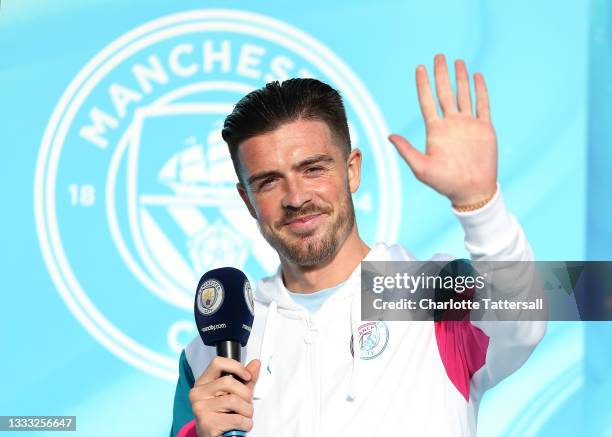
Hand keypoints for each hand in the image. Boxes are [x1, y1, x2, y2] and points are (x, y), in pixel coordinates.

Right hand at [189, 357, 260, 436]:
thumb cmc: (224, 415)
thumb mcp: (236, 394)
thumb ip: (246, 379)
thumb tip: (256, 363)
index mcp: (203, 382)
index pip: (217, 362)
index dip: (236, 367)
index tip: (247, 376)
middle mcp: (197, 393)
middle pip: (229, 382)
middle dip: (245, 394)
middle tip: (246, 404)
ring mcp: (200, 408)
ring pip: (234, 400)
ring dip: (247, 411)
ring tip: (243, 416)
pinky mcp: (206, 423)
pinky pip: (236, 418)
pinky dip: (246, 424)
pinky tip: (240, 426)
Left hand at [389, 54, 497, 205]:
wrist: (471, 190)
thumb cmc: (444, 182)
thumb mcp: (421, 167)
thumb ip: (406, 150)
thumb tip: (388, 135)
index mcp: (435, 130)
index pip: (427, 101)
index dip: (423, 84)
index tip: (419, 68)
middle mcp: (451, 124)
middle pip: (444, 93)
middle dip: (441, 75)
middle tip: (438, 56)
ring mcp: (468, 125)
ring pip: (463, 95)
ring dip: (460, 78)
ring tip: (457, 61)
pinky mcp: (484, 129)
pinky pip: (483, 105)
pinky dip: (480, 90)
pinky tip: (477, 76)